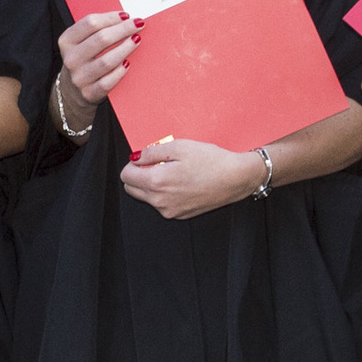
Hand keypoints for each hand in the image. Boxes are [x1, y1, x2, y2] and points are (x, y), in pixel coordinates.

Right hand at [58, 11, 137, 111]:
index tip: (126, 15)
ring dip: (125, 48)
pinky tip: (128, 64)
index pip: (90, 23)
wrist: (71, 91)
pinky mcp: (89, 93)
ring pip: (107, 61)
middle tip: (138, 24)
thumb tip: (124, 19)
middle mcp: (71, 59)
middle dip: (123, 29)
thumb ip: (97, 30)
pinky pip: (108, 82)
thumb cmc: (83, 60)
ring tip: (137, 40)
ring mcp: (79, 77)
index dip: (111, 17)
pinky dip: (120, 72)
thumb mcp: (81, 42)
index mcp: (67, 41)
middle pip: (101, 39)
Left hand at [119, 136, 260, 221]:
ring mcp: (170, 210)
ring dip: (152, 185)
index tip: (144, 158)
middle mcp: (160, 201)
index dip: (133, 164)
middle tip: (157, 164)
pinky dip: (165, 194)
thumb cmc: (211, 161)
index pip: (126, 176)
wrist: (236, 179)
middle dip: (139, 176)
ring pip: (147, 197)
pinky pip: (162, 204)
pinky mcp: (180, 215)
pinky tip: (182, 182)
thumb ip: (152, 152)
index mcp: (157, 182)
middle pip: (131, 190)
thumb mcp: (179, 146)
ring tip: (174, 172)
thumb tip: (136, 157)